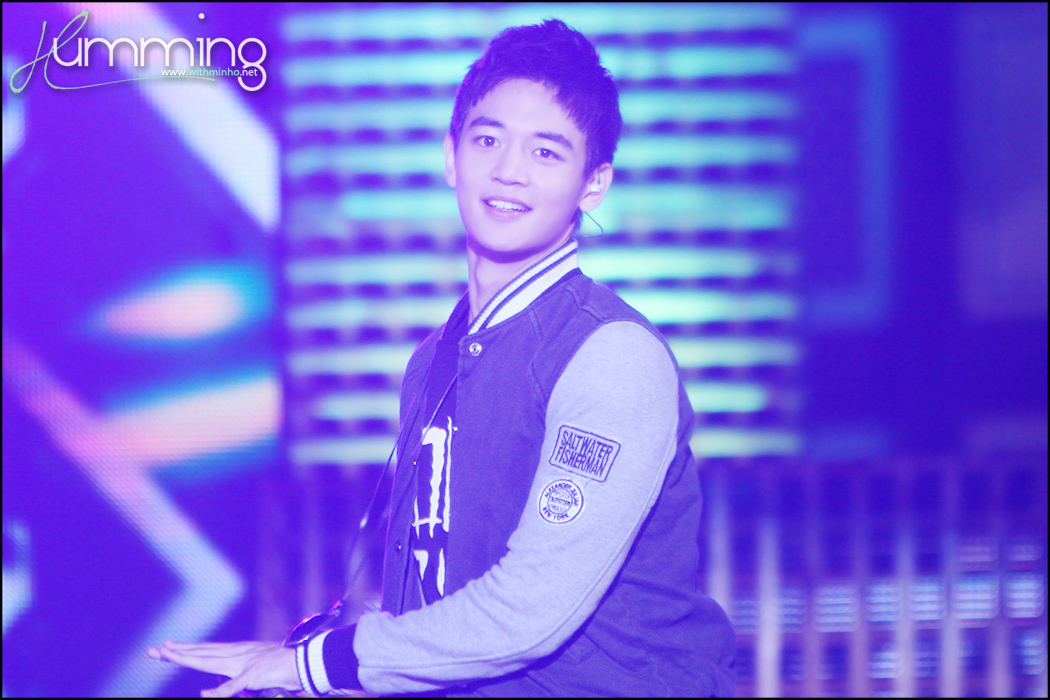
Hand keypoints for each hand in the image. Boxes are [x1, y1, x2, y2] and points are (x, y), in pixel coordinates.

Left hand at [147, 640, 302, 696]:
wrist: (306, 660)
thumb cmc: (284, 665)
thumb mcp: (256, 671)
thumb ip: (235, 680)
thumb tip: (214, 690)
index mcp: (238, 653)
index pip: (206, 650)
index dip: (186, 649)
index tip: (167, 646)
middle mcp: (238, 654)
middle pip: (202, 653)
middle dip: (178, 652)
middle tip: (155, 649)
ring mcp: (245, 664)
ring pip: (211, 661)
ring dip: (189, 659)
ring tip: (169, 655)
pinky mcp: (254, 675)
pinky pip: (234, 686)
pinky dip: (220, 691)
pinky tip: (205, 695)